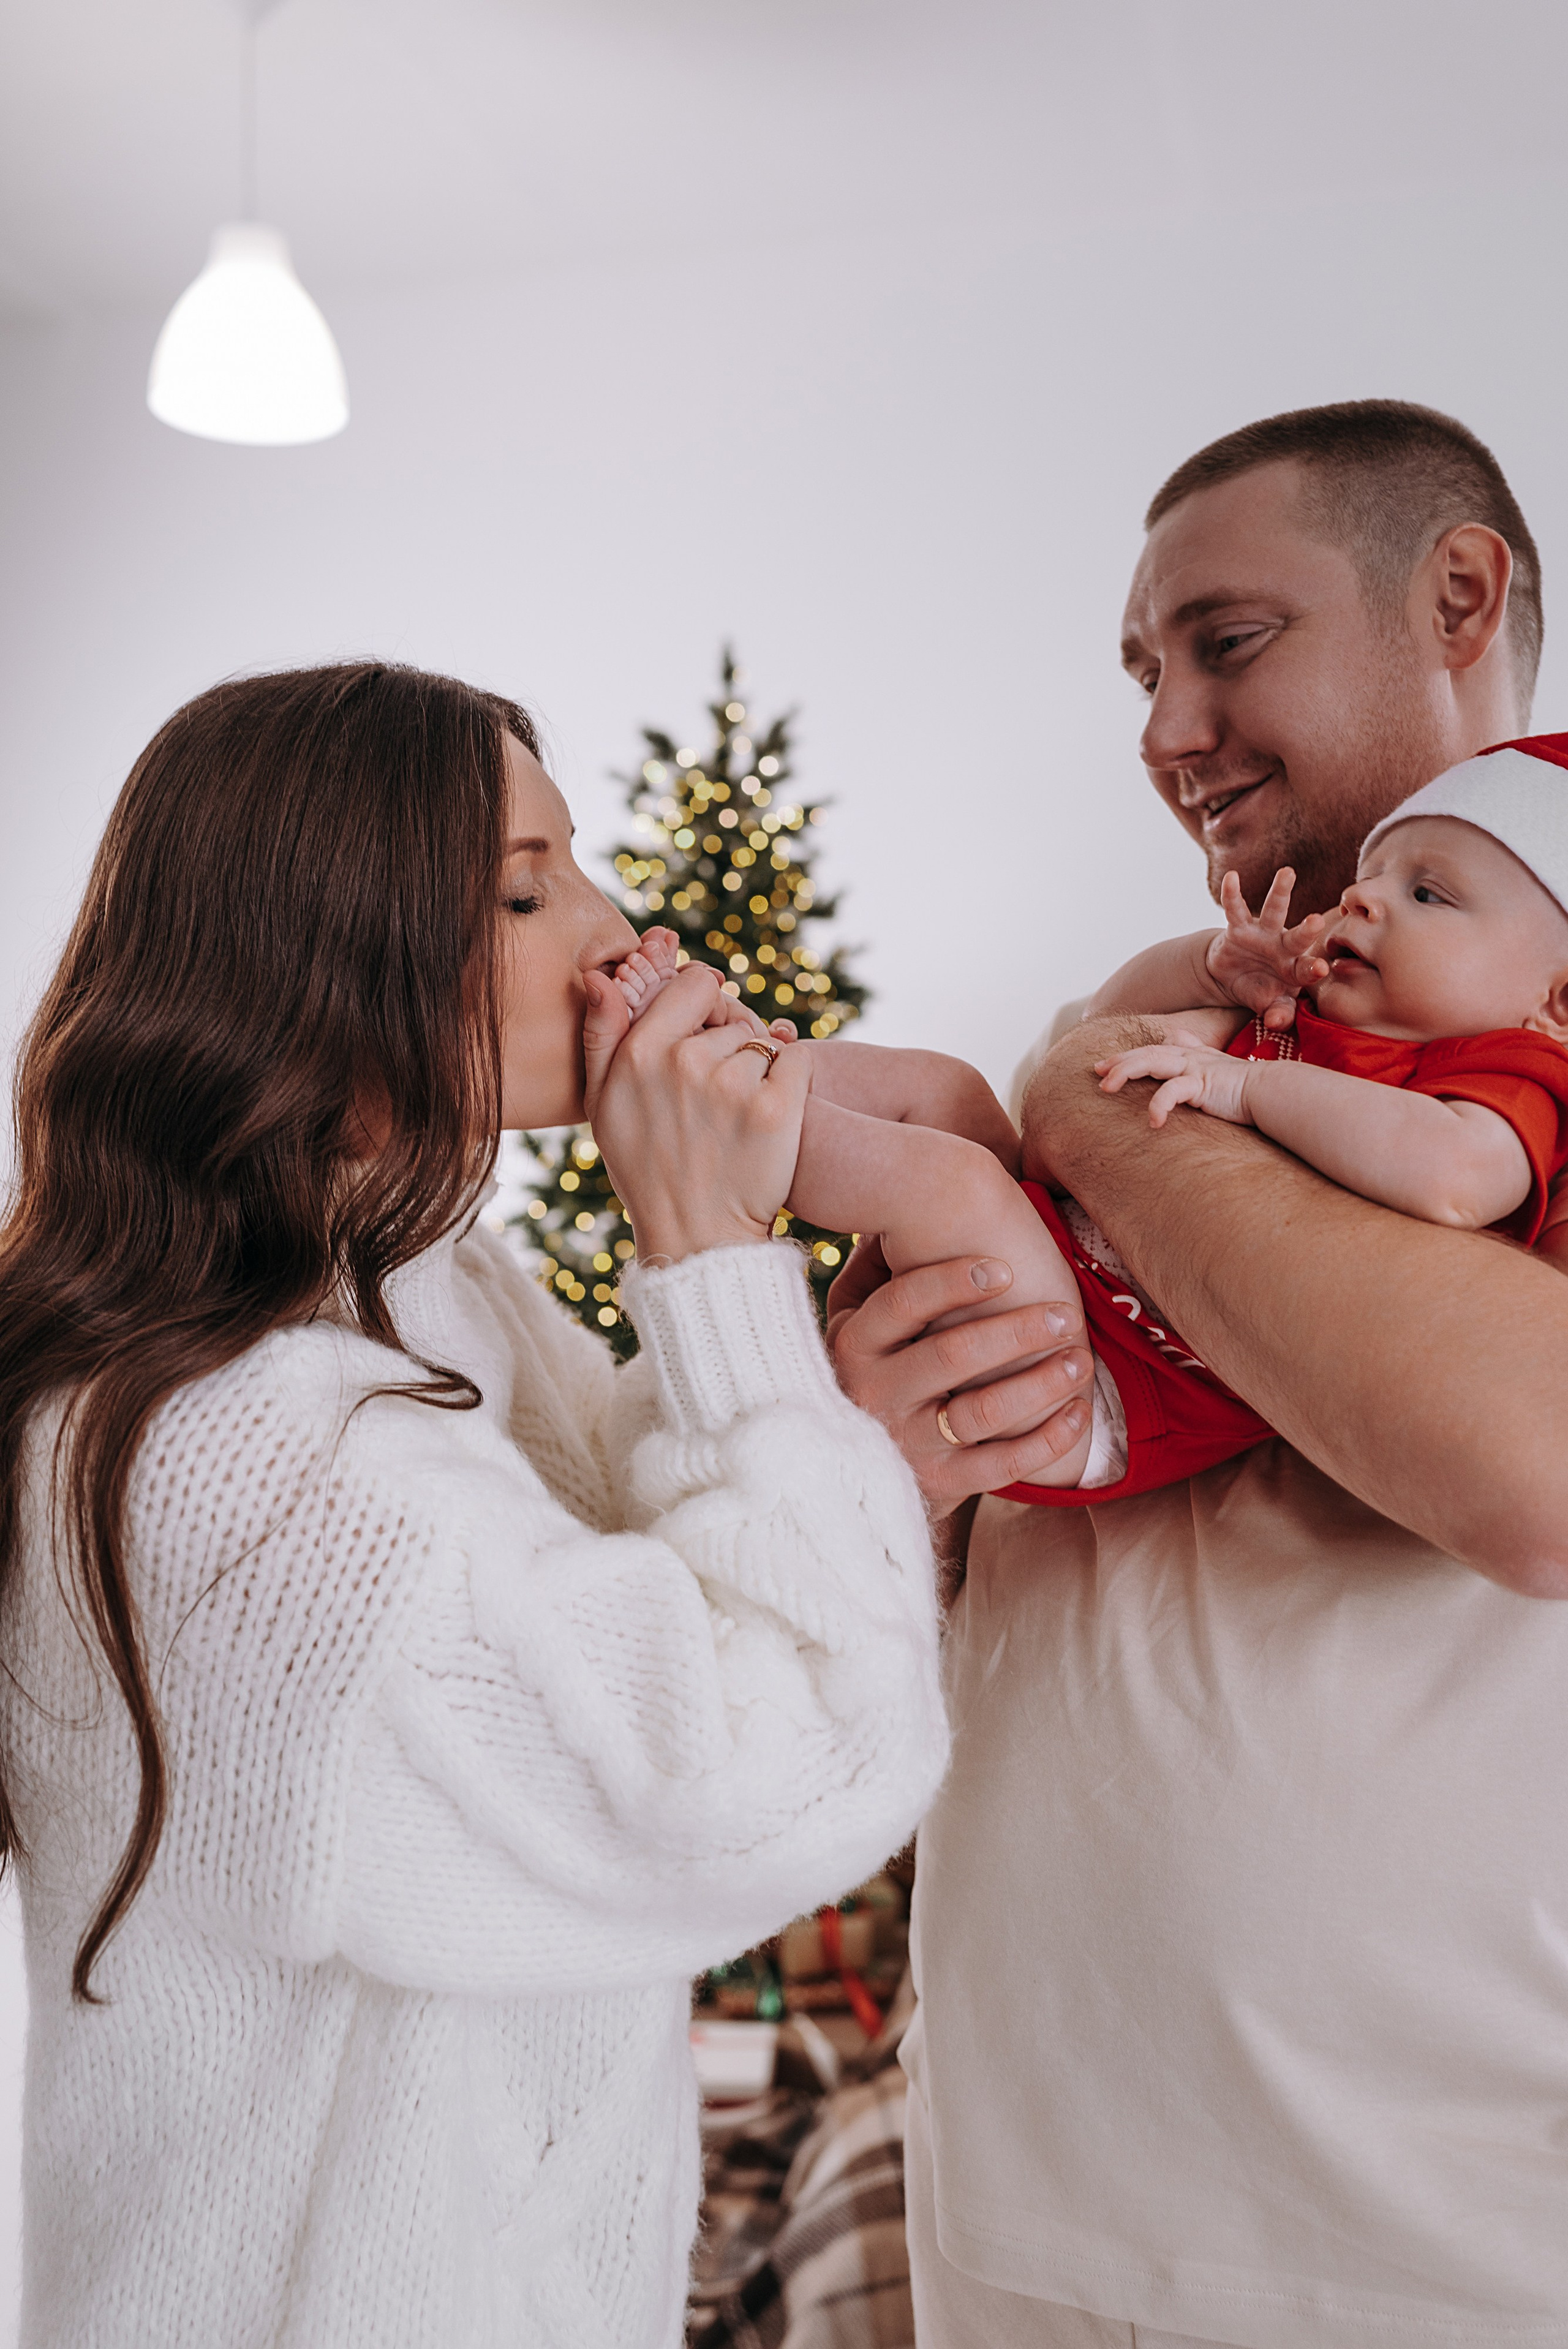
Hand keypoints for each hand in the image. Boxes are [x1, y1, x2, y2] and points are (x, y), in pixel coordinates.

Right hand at [586, 962, 810, 1259]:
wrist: (699, 1237)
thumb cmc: (648, 1170)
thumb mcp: (604, 1106)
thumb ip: (600, 1035)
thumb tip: (599, 977)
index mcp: (640, 1053)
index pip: (694, 983)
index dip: (704, 1007)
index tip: (702, 1039)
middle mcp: (684, 1061)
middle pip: (731, 1016)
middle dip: (729, 1046)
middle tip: (717, 1100)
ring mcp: (732, 1083)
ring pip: (762, 1042)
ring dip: (758, 1070)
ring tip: (736, 1119)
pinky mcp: (776, 1106)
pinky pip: (796, 1059)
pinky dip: (792, 1082)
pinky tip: (768, 1117)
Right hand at [825, 1239, 1095, 1513]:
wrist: (862, 1468)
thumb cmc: (884, 1369)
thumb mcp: (866, 1326)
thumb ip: (884, 1274)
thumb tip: (913, 1212)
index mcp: (854, 1345)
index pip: (902, 1302)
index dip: (954, 1280)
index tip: (1007, 1267)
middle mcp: (873, 1394)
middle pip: (952, 1354)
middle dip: (1017, 1331)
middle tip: (1066, 1315)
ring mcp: (906, 1443)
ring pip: (982, 1411)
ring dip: (1040, 1383)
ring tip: (1079, 1359)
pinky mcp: (939, 1485)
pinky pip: (1002, 1464)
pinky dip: (1046, 1439)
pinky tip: (1078, 1413)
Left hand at [1095, 1041, 1254, 1128]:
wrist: (1273, 1093)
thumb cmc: (1247, 1091)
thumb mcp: (1219, 1075)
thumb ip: (1200, 1065)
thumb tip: (1184, 1058)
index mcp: (1192, 1056)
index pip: (1156, 1048)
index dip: (1131, 1053)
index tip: (1109, 1063)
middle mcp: (1190, 1057)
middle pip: (1146, 1052)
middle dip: (1118, 1060)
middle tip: (1095, 1070)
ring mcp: (1194, 1068)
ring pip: (1151, 1062)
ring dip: (1125, 1072)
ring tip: (1105, 1088)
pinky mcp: (1201, 1083)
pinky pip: (1172, 1091)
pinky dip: (1158, 1105)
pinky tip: (1153, 1122)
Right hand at [1205, 867, 1328, 1031]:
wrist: (1235, 977)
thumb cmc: (1262, 990)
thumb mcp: (1269, 1005)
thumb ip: (1278, 1014)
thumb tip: (1276, 1022)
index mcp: (1296, 969)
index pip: (1307, 969)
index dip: (1313, 969)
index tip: (1322, 968)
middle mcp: (1284, 947)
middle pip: (1298, 937)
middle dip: (1307, 930)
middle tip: (1316, 921)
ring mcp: (1264, 934)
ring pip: (1275, 911)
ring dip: (1281, 891)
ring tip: (1288, 872)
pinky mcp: (1240, 927)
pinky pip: (1235, 909)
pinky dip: (1232, 894)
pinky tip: (1231, 877)